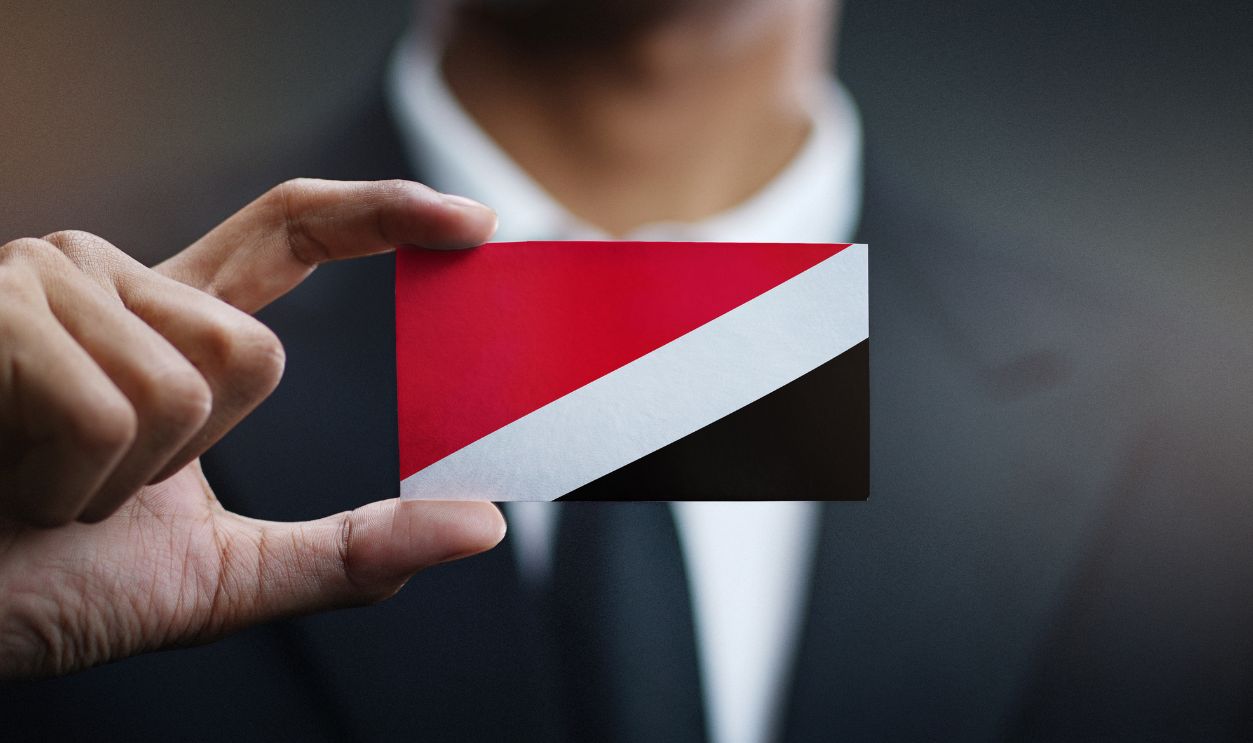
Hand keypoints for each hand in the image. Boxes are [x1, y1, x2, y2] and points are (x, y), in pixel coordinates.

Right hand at [0, 179, 504, 678]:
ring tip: (34, 484)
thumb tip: (479, 527)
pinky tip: (5, 481)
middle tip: (89, 487)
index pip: (289, 232)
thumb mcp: (218, 575)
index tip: (471, 223)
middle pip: (255, 355)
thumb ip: (346, 551)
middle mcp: (104, 278)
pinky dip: (65, 488)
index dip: (382, 214)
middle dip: (187, 460)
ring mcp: (41, 282)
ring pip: (186, 387)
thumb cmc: (41, 582)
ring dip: (116, 483)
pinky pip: (108, 409)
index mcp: (162, 323)